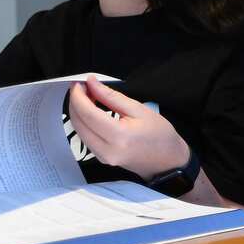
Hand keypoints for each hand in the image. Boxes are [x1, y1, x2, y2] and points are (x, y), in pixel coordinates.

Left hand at [67, 76, 189, 179]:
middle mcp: (107, 150)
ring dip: (78, 112)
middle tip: (82, 87)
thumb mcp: (138, 109)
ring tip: (87, 96)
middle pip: (79, 123)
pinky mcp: (101, 159)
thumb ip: (111, 96)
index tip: (79, 83)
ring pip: (79, 131)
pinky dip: (84, 122)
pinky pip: (85, 137)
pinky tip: (90, 110)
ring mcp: (103, 157)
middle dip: (76, 102)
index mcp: (119, 136)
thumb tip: (92, 83)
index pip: (88, 114)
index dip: (79, 96)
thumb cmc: (159, 134)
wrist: (167, 160)